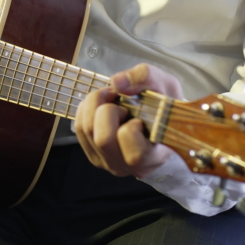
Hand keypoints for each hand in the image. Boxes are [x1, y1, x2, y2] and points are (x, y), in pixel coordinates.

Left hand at [73, 63, 182, 177]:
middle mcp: (127, 166)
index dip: (132, 128)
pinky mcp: (92, 153)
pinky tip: (101, 105)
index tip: (140, 117)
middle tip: (120, 102)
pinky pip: (78, 128)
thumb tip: (117, 83)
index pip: (135, 153)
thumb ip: (145, 78)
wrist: (159, 122)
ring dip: (94, 105)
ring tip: (111, 100)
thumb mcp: (166, 85)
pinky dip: (86, 109)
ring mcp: (106, 162)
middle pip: (103, 140)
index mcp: (152, 158)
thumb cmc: (164, 108)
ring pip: (86, 131)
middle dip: (108, 110)